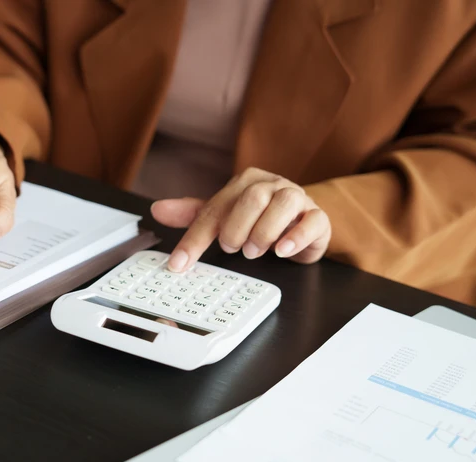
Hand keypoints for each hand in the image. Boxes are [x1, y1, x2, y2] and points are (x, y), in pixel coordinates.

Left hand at [151, 167, 330, 270]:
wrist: (300, 223)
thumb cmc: (260, 218)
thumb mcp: (225, 217)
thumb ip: (194, 215)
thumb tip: (157, 209)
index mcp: (245, 183)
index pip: (214, 208)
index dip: (195, 238)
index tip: (179, 264)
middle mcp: (272, 185)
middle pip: (252, 197)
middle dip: (237, 226)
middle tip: (231, 248)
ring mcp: (298, 198)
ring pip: (284, 204)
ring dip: (265, 231)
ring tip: (254, 251)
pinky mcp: (318, 217)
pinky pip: (313, 221)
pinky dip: (296, 237)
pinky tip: (282, 250)